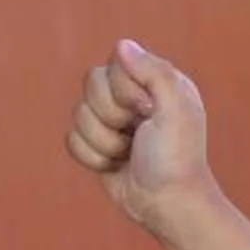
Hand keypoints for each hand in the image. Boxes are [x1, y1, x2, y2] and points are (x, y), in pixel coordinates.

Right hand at [65, 40, 221, 240]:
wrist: (168, 205)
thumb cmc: (177, 159)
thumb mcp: (177, 110)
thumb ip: (154, 72)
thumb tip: (123, 44)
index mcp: (156, 82)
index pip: (114, 64)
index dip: (123, 90)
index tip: (147, 111)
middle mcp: (133, 97)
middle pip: (91, 86)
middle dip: (110, 117)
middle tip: (136, 135)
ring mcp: (113, 121)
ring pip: (78, 114)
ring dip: (103, 142)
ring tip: (129, 154)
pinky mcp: (97, 144)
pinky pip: (71, 140)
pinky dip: (93, 157)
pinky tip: (116, 165)